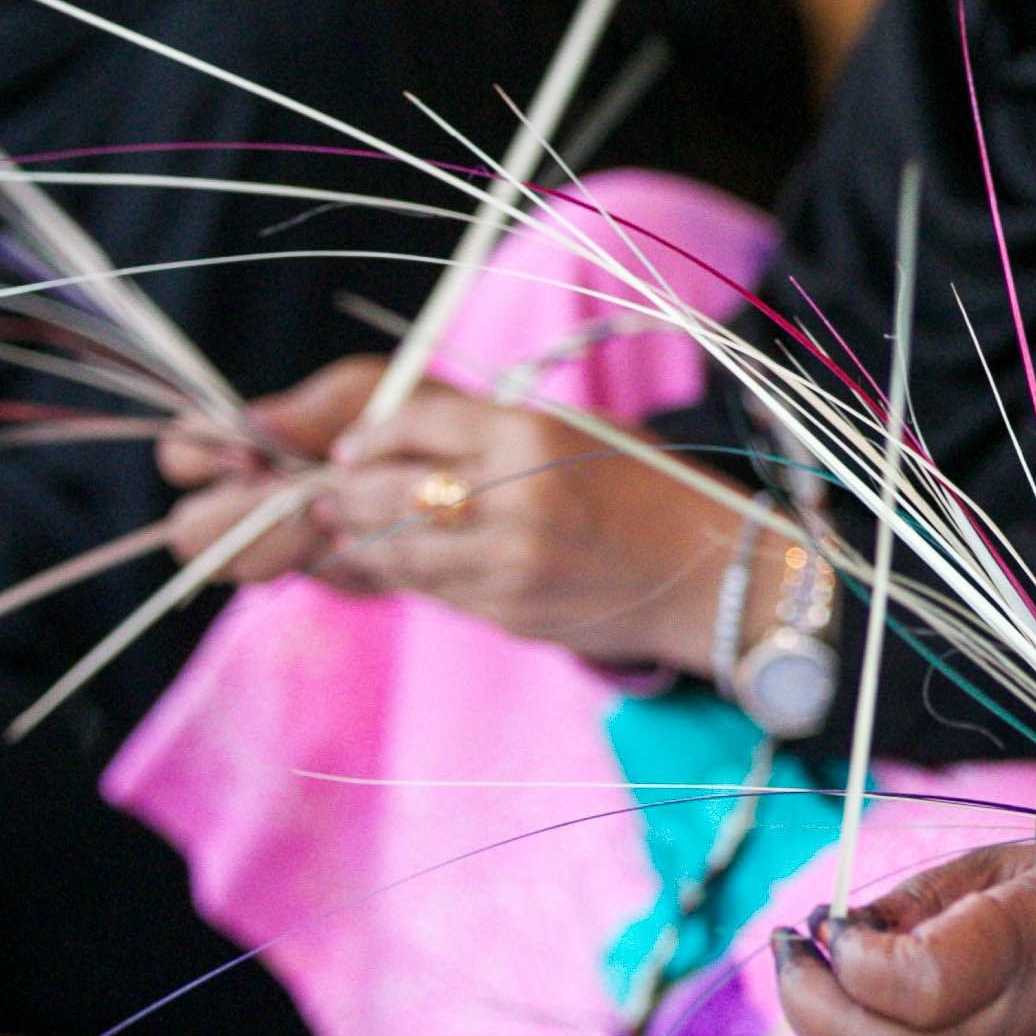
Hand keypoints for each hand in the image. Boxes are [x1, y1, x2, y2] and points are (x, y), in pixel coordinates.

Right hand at [159, 356, 374, 583]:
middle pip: (192, 530)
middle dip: (238, 514)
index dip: (202, 456)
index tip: (251, 454)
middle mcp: (249, 501)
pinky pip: (313, 579)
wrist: (460, 457)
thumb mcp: (359, 391)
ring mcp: (284, 545)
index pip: (180, 455)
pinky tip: (364, 529)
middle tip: (292, 494)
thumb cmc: (395, 409)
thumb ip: (306, 410)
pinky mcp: (333, 575)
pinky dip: (337, 555)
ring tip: (331, 510)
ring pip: (243, 565)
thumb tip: (251, 428)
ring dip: (285, 539)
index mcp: (243, 446)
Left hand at [169, 356, 744, 661]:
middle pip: (387, 491)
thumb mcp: (572, 434)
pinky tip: (402, 565)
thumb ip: (490, 436)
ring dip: (361, 541)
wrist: (708, 572)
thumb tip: (393, 446)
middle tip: (326, 493)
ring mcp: (510, 563)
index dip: (369, 437)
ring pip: (397, 550)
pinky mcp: (510, 611)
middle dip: (345, 493)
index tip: (350, 449)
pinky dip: (409, 576)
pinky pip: (434, 591)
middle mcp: (515, 498)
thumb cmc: (643, 489)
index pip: (415, 424)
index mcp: (531, 436)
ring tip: (346, 529)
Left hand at [770, 841, 1035, 1035]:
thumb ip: (927, 893)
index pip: (898, 981)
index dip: (847, 953)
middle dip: (804, 996)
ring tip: (849, 976)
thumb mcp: (1028, 869)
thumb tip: (841, 926)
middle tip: (795, 953)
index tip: (836, 922)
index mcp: (1014, 955)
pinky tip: (911, 1019)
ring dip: (838, 1025)